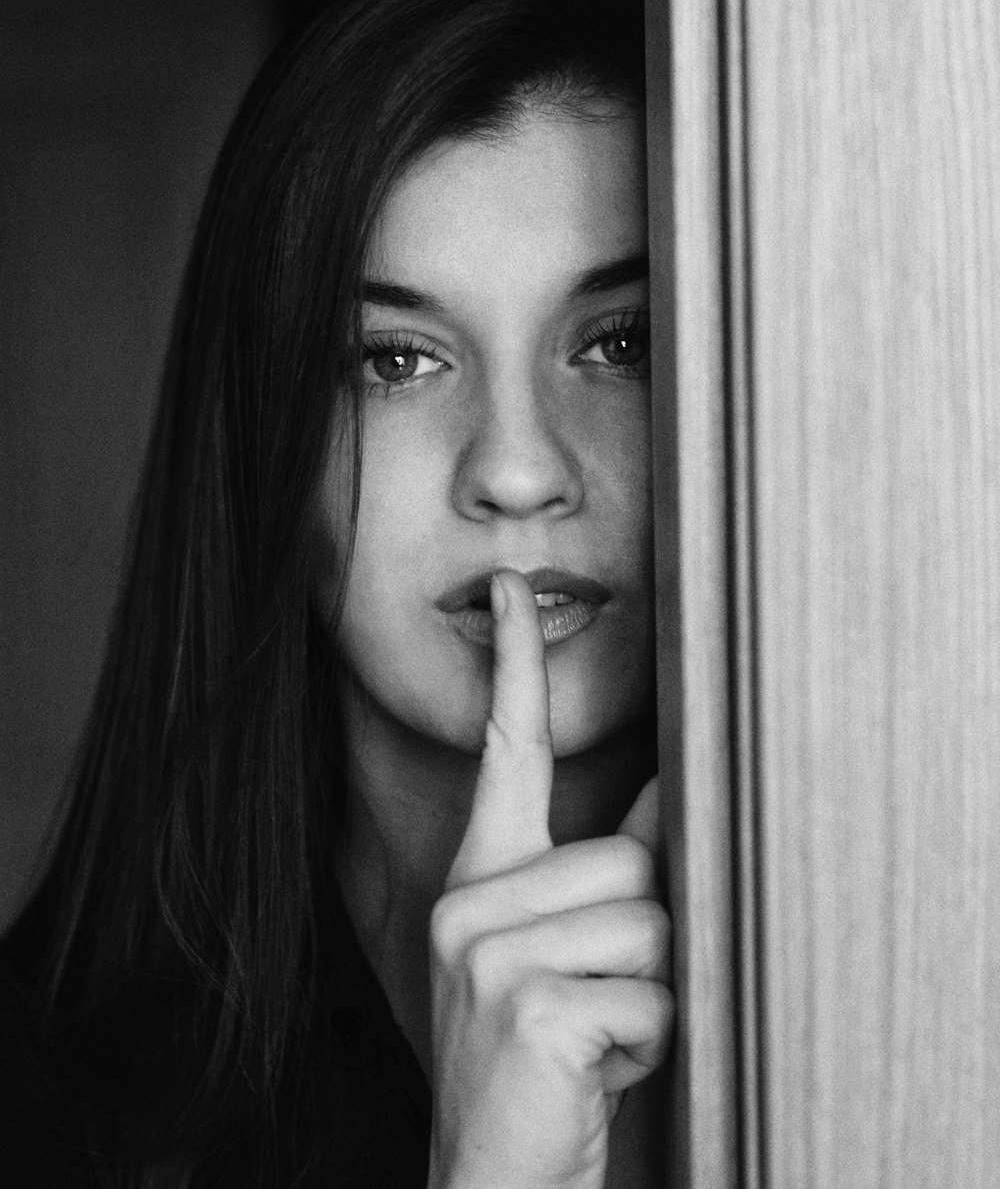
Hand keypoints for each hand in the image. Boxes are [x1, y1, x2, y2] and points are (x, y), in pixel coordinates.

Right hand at [427, 569, 672, 1188]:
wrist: (494, 1185)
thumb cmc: (539, 1069)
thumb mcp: (556, 963)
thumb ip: (600, 879)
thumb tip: (674, 791)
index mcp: (480, 882)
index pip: (506, 752)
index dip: (513, 664)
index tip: (514, 588)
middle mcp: (472, 903)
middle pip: (632, 863)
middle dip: (648, 945)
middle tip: (598, 1010)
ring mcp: (490, 951)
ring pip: (651, 926)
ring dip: (652, 1000)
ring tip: (595, 1042)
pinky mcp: (529, 1004)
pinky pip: (652, 997)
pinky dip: (649, 1046)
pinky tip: (594, 1075)